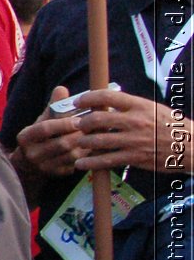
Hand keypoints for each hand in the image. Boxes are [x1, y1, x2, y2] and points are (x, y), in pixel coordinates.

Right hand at [13, 86, 88, 177]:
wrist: (29, 164)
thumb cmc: (39, 136)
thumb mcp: (41, 121)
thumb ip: (52, 106)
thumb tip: (62, 89)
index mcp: (26, 137)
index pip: (45, 128)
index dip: (64, 123)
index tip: (79, 120)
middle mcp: (32, 153)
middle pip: (61, 143)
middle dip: (80, 135)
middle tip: (94, 127)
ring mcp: (44, 166)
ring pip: (71, 156)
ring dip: (86, 145)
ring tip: (96, 136)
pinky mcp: (56, 174)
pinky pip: (75, 165)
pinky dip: (86, 156)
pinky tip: (92, 148)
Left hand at [72, 87, 191, 173]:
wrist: (191, 147)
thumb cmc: (172, 126)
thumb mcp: (153, 109)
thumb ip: (131, 106)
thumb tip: (108, 103)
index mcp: (139, 105)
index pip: (107, 96)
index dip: (88, 98)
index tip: (78, 102)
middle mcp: (134, 121)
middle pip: (97, 118)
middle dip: (82, 123)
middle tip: (77, 126)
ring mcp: (133, 140)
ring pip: (97, 140)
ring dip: (83, 142)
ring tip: (79, 143)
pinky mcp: (134, 157)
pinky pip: (106, 160)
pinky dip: (90, 163)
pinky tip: (82, 164)